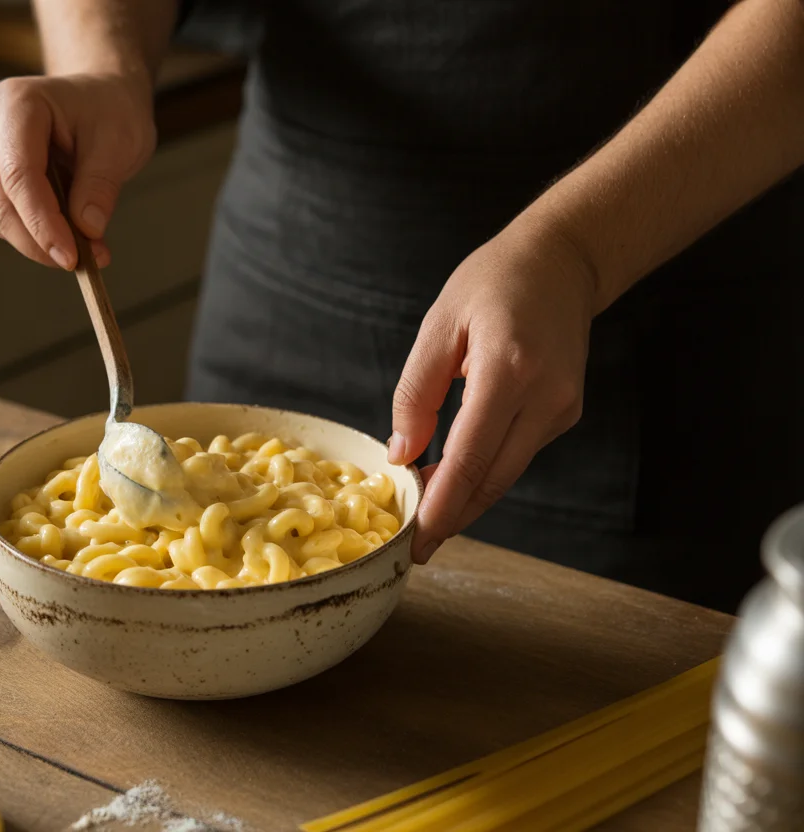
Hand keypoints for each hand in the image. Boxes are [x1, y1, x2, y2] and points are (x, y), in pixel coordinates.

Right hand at [0, 73, 156, 269]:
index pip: (19, 175)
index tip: (71, 256)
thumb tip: (87, 229)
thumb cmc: (111, 109)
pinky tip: (77, 241)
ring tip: (89, 252)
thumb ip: (100, 183)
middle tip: (82, 262)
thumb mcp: (120, 141)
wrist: (104, 98)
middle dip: (39, 240)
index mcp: (17, 103)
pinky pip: (13, 215)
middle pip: (1, 201)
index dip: (42, 222)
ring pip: (2, 214)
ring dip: (41, 243)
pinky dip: (42, 235)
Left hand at [388, 219, 598, 563]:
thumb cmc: (493, 282)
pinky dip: (484, 472)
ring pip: (506, 473)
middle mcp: (544, 397)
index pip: (470, 458)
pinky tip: (453, 479)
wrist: (563, 261)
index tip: (415, 541)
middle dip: (452, 518)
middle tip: (415, 548)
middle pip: (492, 479)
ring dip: (466, 499)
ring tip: (425, 517)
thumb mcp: (439, 325)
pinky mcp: (565, 413)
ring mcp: (562, 408)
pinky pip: (517, 454)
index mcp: (508, 370)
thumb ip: (416, 393)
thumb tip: (401, 454)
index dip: (441, 506)